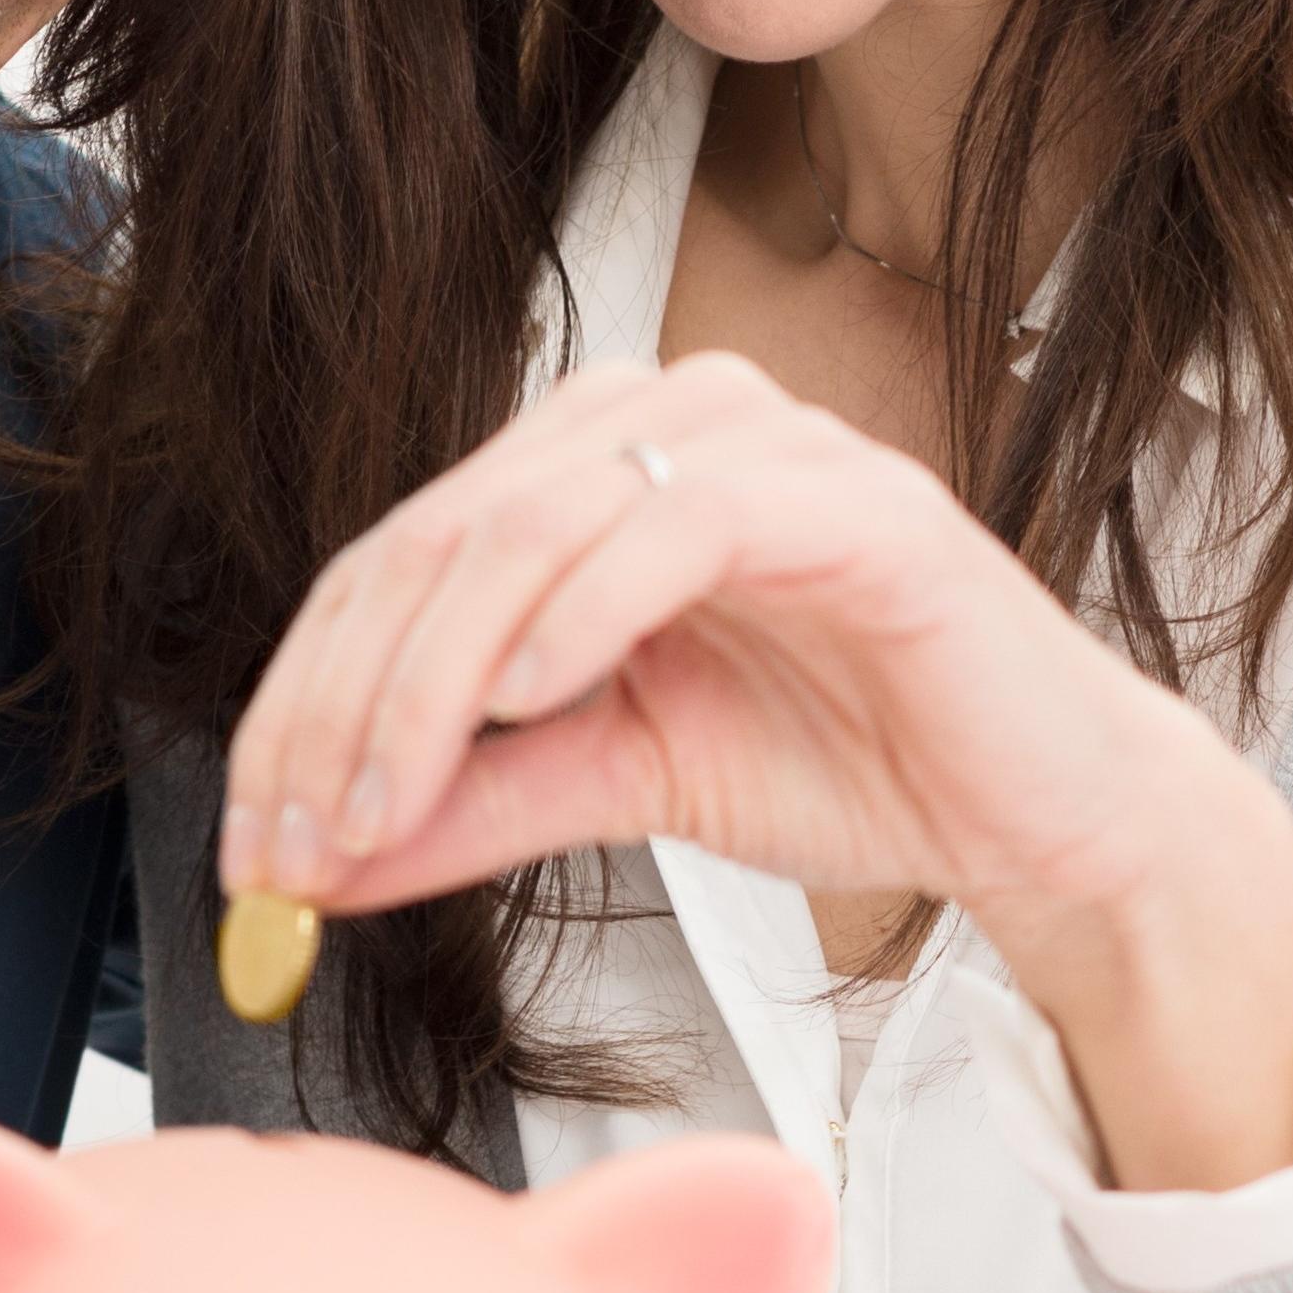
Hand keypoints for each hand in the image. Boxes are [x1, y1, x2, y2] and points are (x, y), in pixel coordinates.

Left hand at [213, 350, 1292, 1188]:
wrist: (1036, 811)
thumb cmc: (846, 761)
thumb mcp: (610, 783)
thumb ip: (468, 802)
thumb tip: (311, 869)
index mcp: (589, 471)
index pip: (394, 564)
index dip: (301, 702)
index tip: (256, 845)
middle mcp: (663, 423)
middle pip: (434, 540)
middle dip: (338, 704)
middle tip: (293, 842)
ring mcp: (762, 445)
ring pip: (528, 524)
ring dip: (429, 679)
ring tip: (381, 803)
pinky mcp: (852, 503)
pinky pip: (676, 525)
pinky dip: (580, 613)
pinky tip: (524, 700)